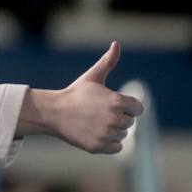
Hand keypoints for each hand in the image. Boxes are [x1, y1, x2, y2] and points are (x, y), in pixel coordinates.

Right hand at [19, 43, 143, 153]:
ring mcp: (107, 134)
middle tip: (97, 113)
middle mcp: (114, 119)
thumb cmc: (75, 94)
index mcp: (117, 101)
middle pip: (129, 123)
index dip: (126, 106)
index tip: (109, 104)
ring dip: (112, 131)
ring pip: (122, 135)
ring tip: (94, 123)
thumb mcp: (92, 77)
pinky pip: (116, 148)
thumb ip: (108, 62)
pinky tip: (94, 133)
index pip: (137, 109)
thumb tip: (116, 44)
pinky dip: (108, 143)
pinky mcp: (99, 147)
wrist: (53, 112)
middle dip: (117, 118)